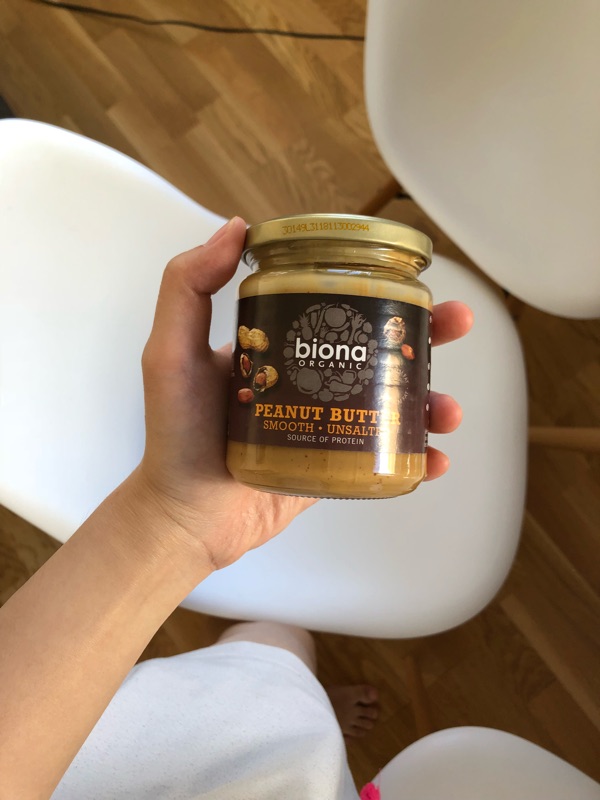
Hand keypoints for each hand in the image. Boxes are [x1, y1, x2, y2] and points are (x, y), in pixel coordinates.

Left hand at [134, 218, 472, 571]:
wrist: (187, 517)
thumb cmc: (177, 434)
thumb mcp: (171, 353)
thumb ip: (187, 288)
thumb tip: (236, 227)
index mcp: (278, 347)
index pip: (335, 307)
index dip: (376, 289)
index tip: (410, 279)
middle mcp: (307, 380)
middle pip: (376, 350)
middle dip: (422, 338)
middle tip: (456, 325)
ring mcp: (325, 424)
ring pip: (390, 403)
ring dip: (429, 402)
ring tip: (447, 412)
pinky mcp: (334, 466)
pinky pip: (382, 457)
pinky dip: (416, 459)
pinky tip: (436, 460)